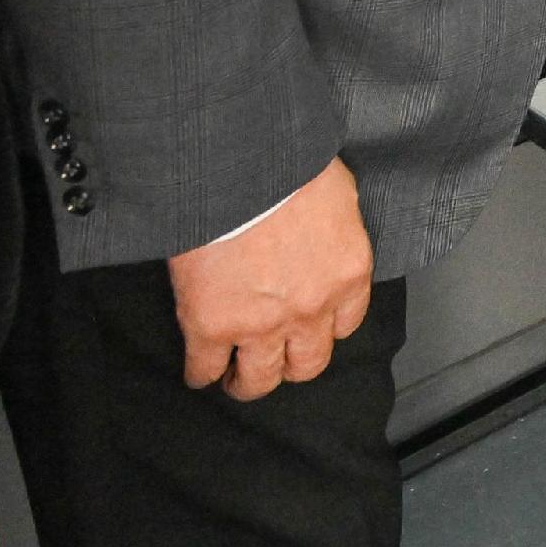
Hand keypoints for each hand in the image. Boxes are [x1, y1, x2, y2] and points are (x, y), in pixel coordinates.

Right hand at [169, 157, 371, 399]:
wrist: (237, 166)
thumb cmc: (287, 164)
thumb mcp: (337, 189)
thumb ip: (335, 220)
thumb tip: (325, 219)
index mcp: (346, 274)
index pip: (345, 323)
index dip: (324, 328)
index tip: (310, 329)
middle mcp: (310, 308)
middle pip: (308, 362)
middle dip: (291, 365)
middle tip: (277, 363)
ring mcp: (261, 323)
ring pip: (259, 378)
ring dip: (247, 382)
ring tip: (236, 380)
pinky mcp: (212, 325)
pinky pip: (205, 367)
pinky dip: (200, 374)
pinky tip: (198, 373)